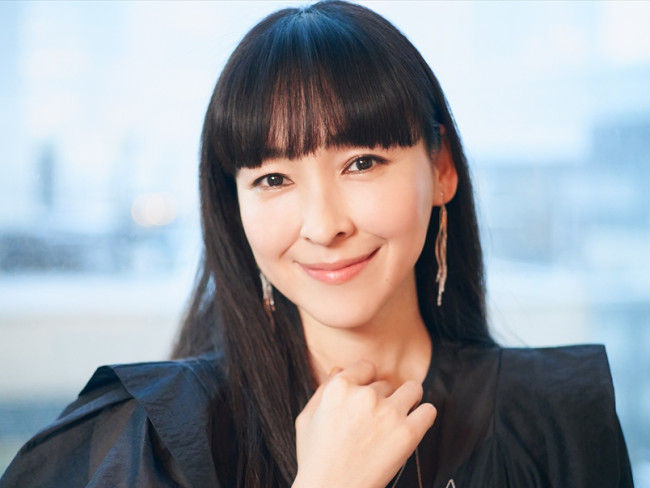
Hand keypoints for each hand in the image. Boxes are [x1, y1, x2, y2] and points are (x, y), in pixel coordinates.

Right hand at [293, 360, 435, 487]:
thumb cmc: (316, 460)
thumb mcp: (307, 419)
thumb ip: (322, 390)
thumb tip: (338, 369)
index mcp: (339, 388)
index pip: (366, 367)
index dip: (366, 382)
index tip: (365, 397)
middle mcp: (365, 396)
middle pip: (386, 384)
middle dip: (382, 399)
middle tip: (374, 421)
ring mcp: (388, 413)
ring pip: (413, 389)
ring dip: (408, 400)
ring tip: (399, 417)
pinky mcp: (408, 433)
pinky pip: (429, 411)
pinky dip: (424, 416)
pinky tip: (414, 425)